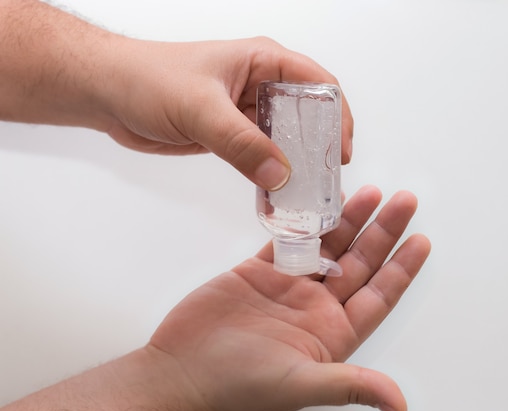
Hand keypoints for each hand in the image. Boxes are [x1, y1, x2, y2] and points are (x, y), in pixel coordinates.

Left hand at [105, 36, 353, 189]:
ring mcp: (245, 111)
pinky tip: (275, 192)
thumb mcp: (200, 108)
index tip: (341, 151)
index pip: (319, 84)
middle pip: (307, 115)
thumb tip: (279, 175)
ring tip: (305, 194)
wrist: (108, 93)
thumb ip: (240, 142)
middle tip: (326, 180)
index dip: (338, 116)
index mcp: (263, 61)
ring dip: (294, 164)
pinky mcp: (231, 135)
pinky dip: (270, 174)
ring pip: (284, 139)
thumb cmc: (148, 78)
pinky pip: (260, 156)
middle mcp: (260, 84)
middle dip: (319, 146)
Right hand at [148, 185, 429, 410]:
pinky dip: (305, 220)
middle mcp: (315, 307)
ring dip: (350, 220)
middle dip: (382, 232)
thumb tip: (399, 407)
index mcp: (332, 333)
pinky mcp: (259, 272)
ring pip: (328, 246)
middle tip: (404, 201)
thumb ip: (352, 385)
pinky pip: (289, 239)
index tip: (421, 240)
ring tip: (371, 192)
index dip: (401, 268)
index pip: (378, 295)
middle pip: (360, 263)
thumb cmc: (240, 386)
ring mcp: (288, 287)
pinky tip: (321, 201)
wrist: (182, 372)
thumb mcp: (302, 384)